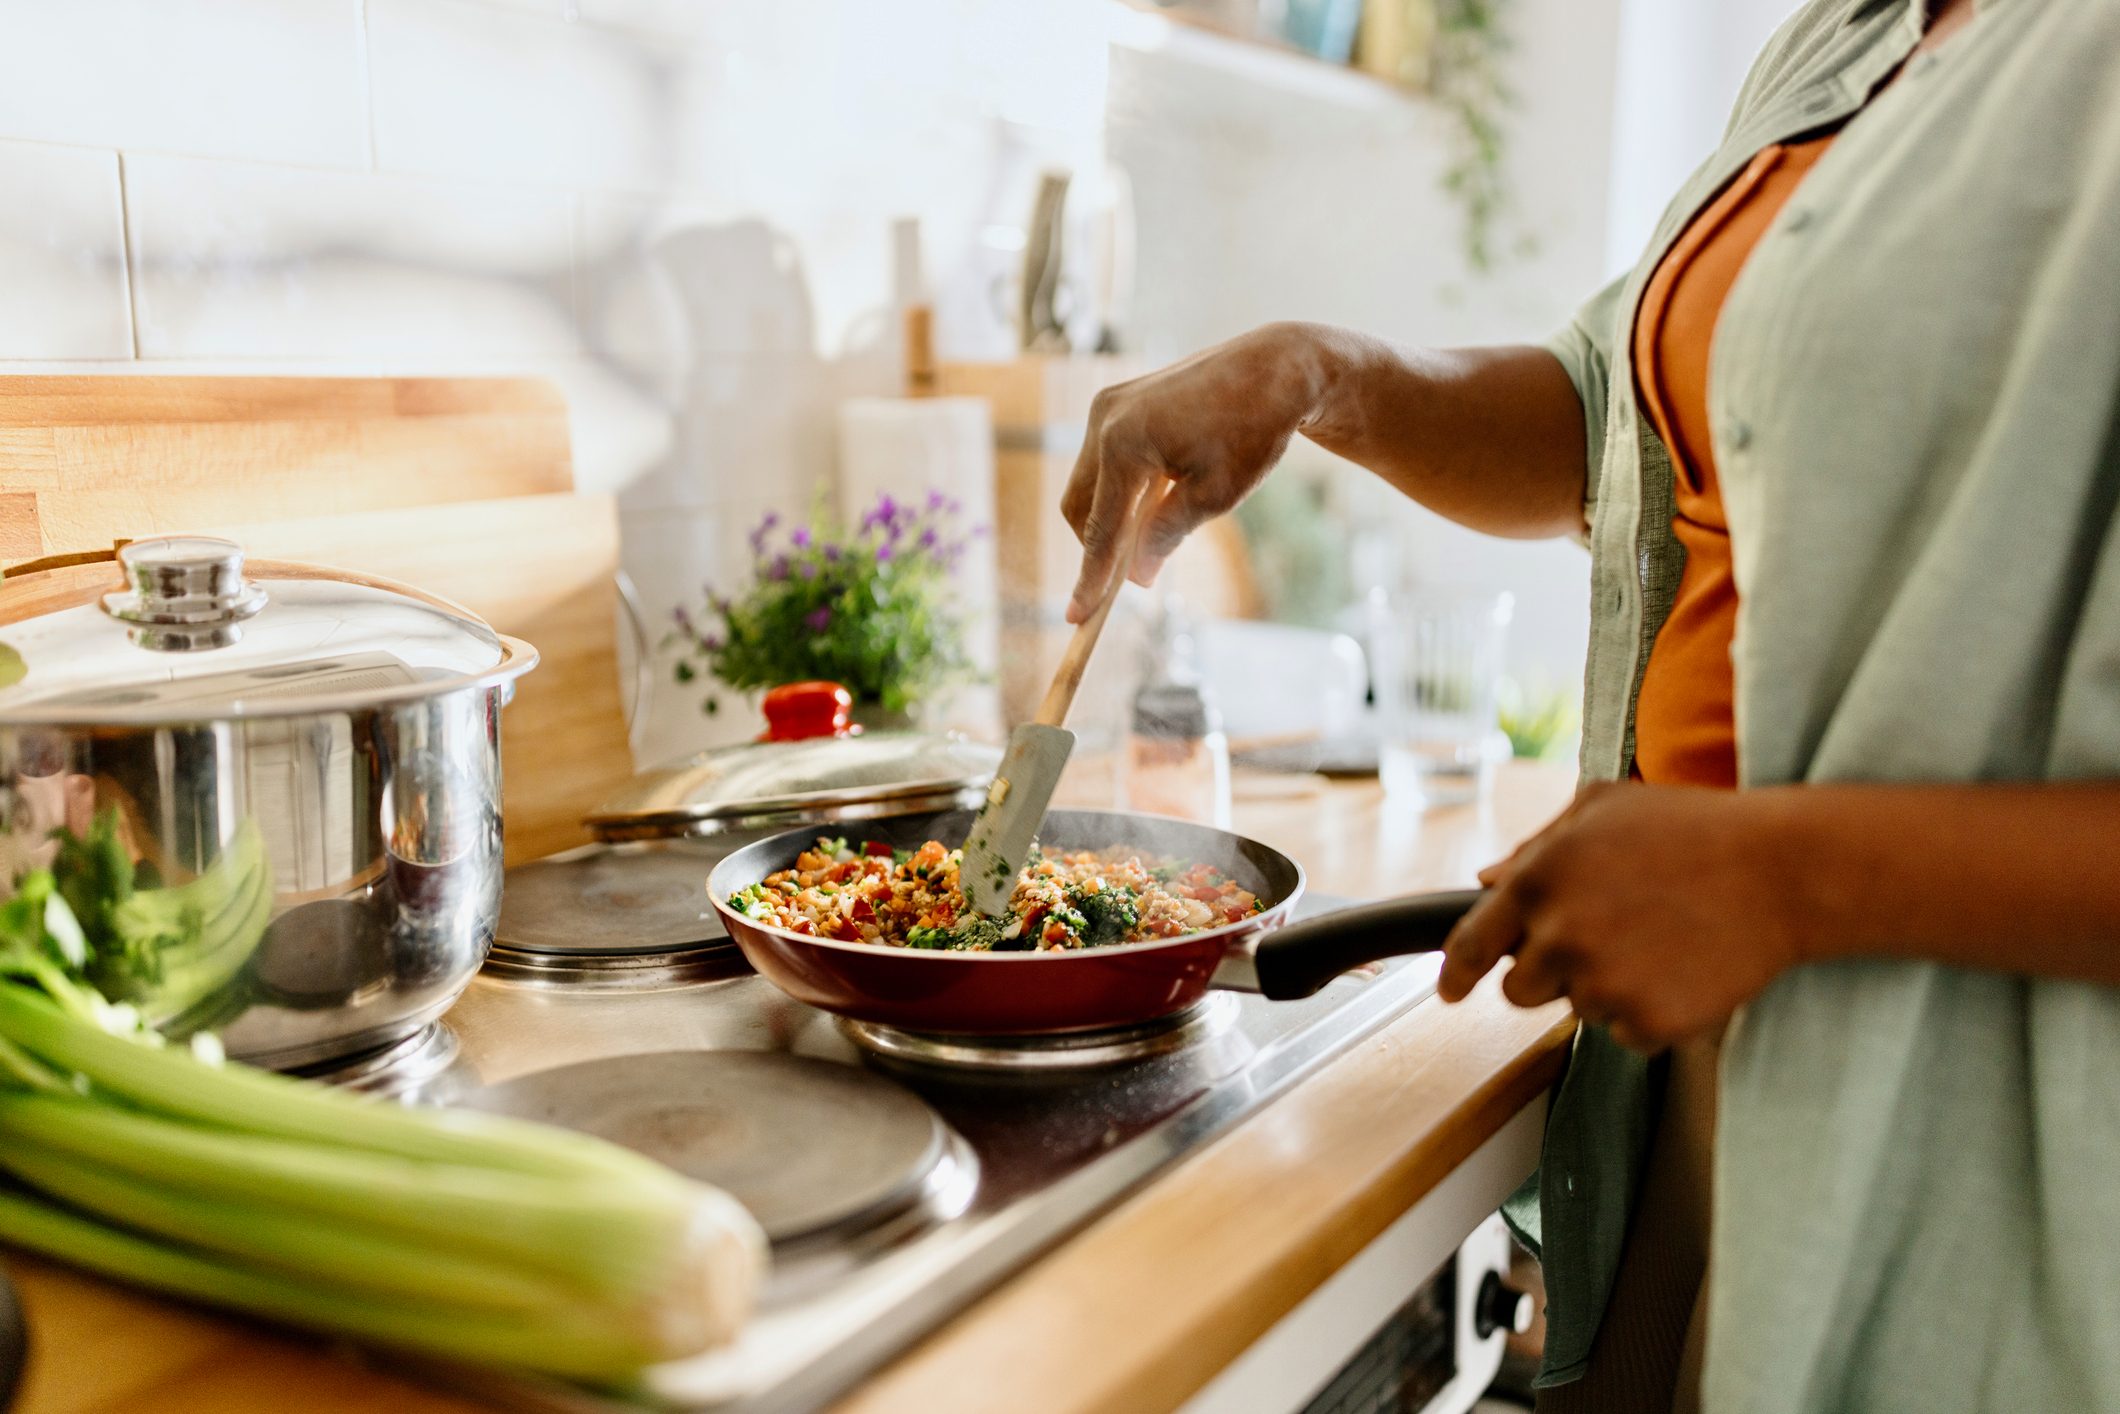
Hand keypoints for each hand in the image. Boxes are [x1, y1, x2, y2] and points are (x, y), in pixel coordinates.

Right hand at [1060, 323, 1332, 620]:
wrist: (1274, 369)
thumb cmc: (1253, 431)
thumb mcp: (1215, 496)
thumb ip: (1165, 536)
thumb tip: (1135, 579)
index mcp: (1125, 445)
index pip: (1101, 529)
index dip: (1090, 580)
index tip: (1078, 618)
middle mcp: (1104, 421)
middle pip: (1079, 506)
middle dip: (1097, 545)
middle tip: (1124, 581)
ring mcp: (1107, 406)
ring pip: (1087, 482)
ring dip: (1109, 516)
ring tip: (1152, 534)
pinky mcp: (1116, 400)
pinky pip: (1102, 458)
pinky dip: (1119, 488)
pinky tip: (1155, 498)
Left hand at [1436, 781, 1808, 1050]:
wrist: (1783, 871)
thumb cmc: (1694, 828)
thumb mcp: (1604, 807)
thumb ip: (1536, 847)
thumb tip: (1486, 882)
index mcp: (1539, 879)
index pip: (1471, 944)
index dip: (1454, 973)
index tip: (1450, 991)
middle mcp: (1561, 935)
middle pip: (1520, 989)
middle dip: (1550, 970)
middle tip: (1605, 937)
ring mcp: (1603, 984)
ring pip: (1577, 1010)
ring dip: (1606, 986)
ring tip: (1659, 938)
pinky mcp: (1648, 1022)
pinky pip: (1625, 1034)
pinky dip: (1648, 1012)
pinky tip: (1683, 967)